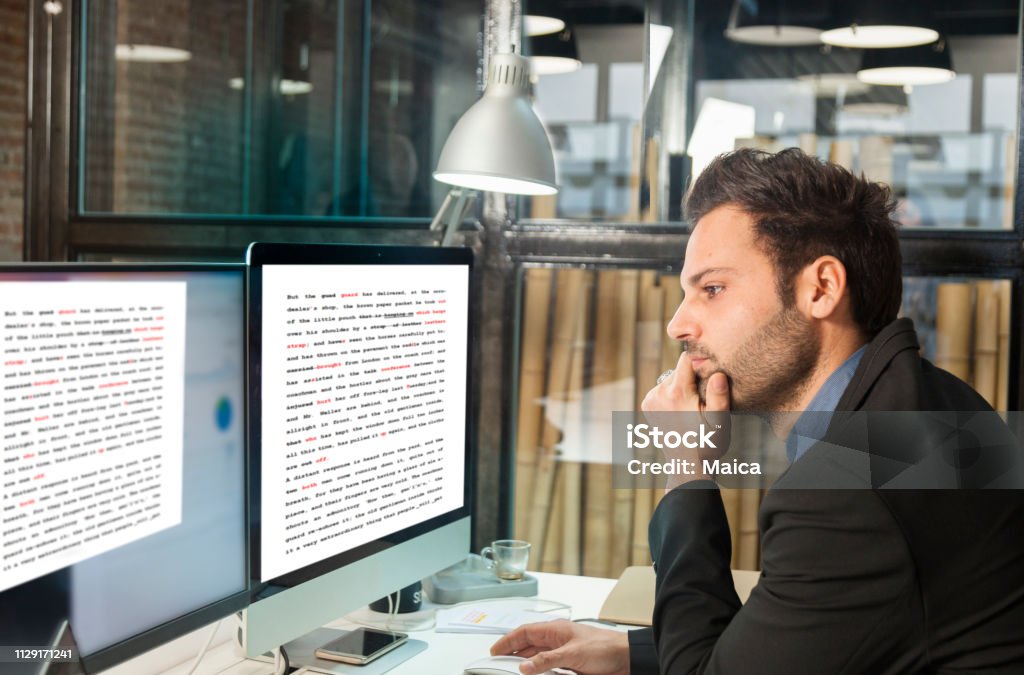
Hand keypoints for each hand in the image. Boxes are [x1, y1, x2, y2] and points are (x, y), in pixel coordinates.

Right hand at [490, 620, 629, 674]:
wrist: (626, 659)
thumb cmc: (605, 647)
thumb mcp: (572, 654)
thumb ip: (547, 660)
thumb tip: (525, 665)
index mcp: (555, 630)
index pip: (525, 632)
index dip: (508, 640)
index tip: (495, 650)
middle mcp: (557, 640)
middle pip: (529, 645)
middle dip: (513, 652)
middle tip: (498, 661)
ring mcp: (563, 653)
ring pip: (538, 657)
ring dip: (527, 663)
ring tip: (513, 669)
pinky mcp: (570, 666)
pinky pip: (549, 668)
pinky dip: (540, 671)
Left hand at [641, 352, 730, 487]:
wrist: (687, 465)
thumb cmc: (708, 444)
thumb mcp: (719, 422)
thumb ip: (718, 398)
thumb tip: (718, 374)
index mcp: (677, 393)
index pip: (687, 359)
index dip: (700, 363)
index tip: (709, 374)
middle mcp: (658, 393)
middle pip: (679, 370)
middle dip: (692, 378)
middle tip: (702, 399)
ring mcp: (650, 399)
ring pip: (671, 379)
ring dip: (682, 387)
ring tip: (692, 407)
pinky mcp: (646, 405)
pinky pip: (663, 389)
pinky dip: (672, 394)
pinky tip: (681, 410)